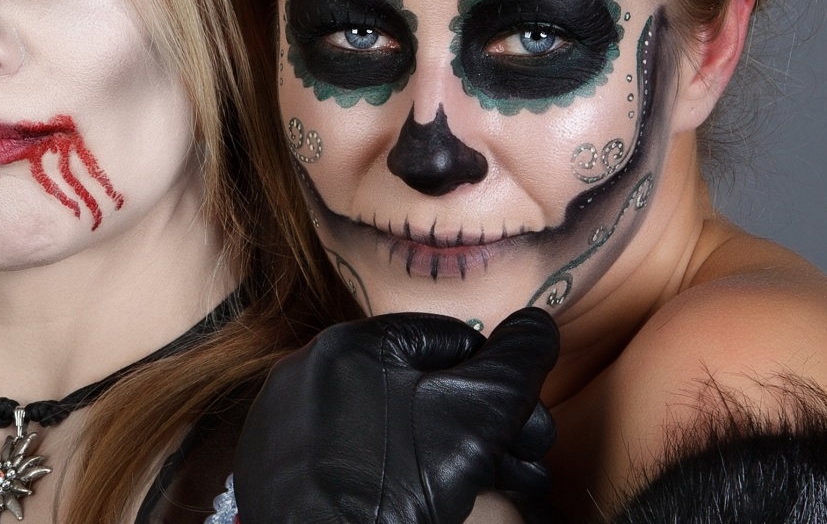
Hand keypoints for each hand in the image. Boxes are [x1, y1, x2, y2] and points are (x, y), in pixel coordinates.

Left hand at [233, 308, 560, 523]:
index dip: (501, 383)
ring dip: (456, 451)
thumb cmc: (399, 484)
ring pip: (396, 425)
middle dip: (486, 424)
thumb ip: (516, 363)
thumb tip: (537, 327)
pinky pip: (360, 456)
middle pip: (425, 386)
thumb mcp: (477, 413)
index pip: (452, 340)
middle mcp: (312, 376)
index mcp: (349, 343)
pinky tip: (441, 499)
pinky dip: (402, 472)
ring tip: (497, 483)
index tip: (523, 425)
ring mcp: (295, 427)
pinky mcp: (289, 472)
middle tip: (523, 459)